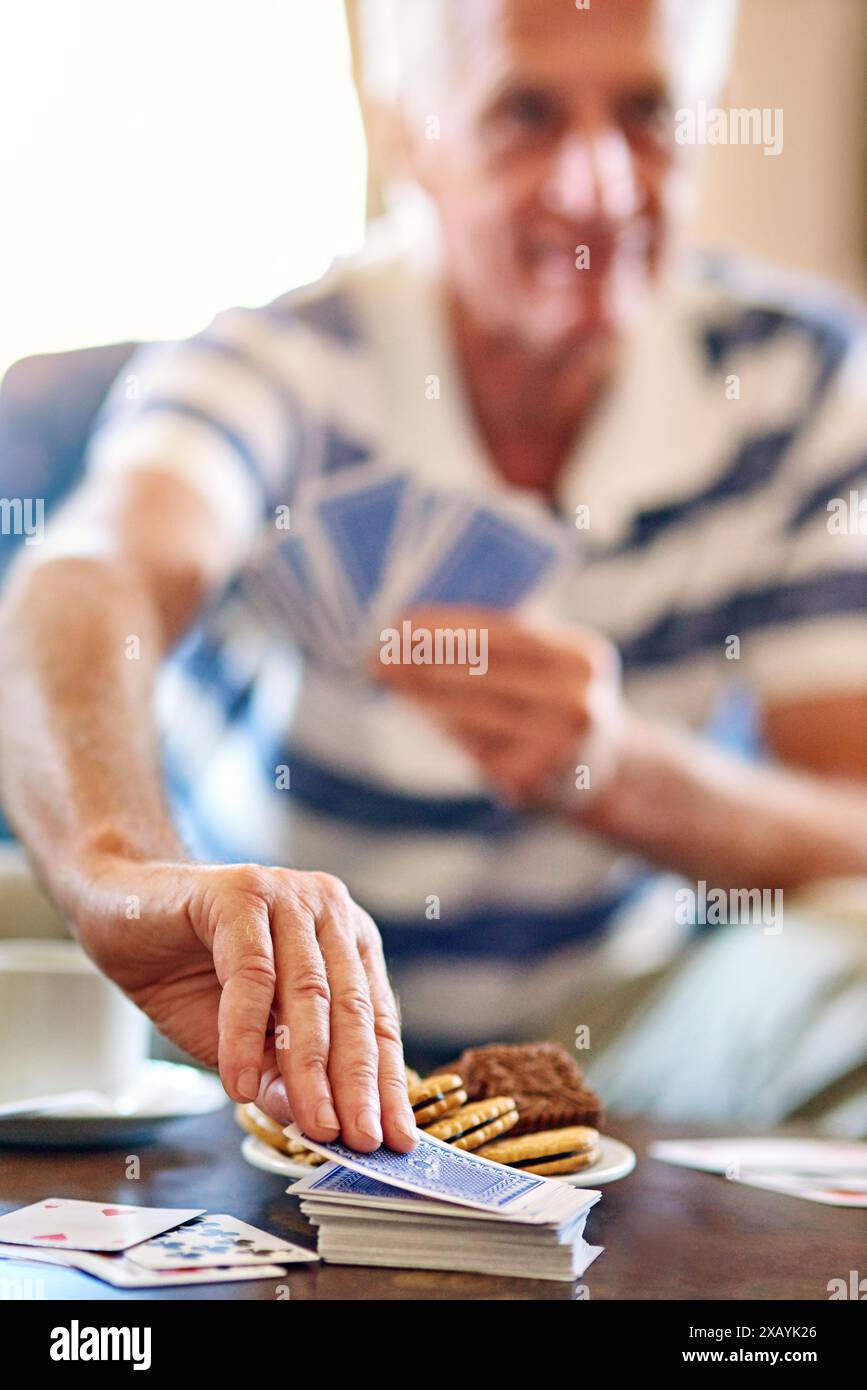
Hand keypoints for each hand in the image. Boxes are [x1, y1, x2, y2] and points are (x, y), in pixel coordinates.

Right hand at [72, 855, 415, 1152]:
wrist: (120, 914)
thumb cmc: (188, 973)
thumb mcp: (243, 1040)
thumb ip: (280, 1074)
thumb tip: (315, 1123)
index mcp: (345, 941)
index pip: (376, 1020)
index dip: (386, 1083)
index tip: (396, 1140)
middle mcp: (327, 912)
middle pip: (351, 1009)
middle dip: (358, 1083)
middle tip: (360, 1139)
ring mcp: (287, 896)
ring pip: (309, 994)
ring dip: (312, 1068)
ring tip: (316, 1123)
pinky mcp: (241, 893)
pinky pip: (251, 976)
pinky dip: (246, 1036)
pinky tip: (240, 1084)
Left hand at [372, 606, 624, 808]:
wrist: (601, 770)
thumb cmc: (560, 698)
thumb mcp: (557, 661)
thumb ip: (510, 638)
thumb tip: (426, 622)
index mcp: (584, 659)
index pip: (504, 632)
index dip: (446, 626)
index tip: (401, 621)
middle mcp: (576, 702)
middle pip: (481, 672)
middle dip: (421, 660)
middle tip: (375, 651)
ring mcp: (552, 744)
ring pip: (468, 709)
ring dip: (418, 692)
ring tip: (385, 676)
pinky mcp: (526, 777)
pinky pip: (468, 741)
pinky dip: (435, 720)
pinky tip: (410, 705)